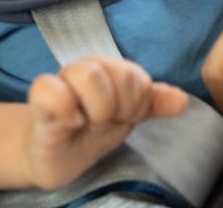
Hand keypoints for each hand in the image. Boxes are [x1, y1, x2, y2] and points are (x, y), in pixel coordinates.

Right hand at [22, 55, 187, 190]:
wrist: (55, 153)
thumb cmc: (92, 131)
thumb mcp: (126, 117)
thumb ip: (153, 104)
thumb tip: (182, 100)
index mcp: (112, 69)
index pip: (139, 78)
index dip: (137, 105)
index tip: (124, 119)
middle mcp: (87, 67)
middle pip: (117, 72)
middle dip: (119, 108)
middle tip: (105, 123)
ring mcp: (62, 81)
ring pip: (87, 73)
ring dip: (95, 108)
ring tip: (87, 124)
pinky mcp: (39, 99)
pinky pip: (48, 87)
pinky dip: (65, 108)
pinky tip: (70, 123)